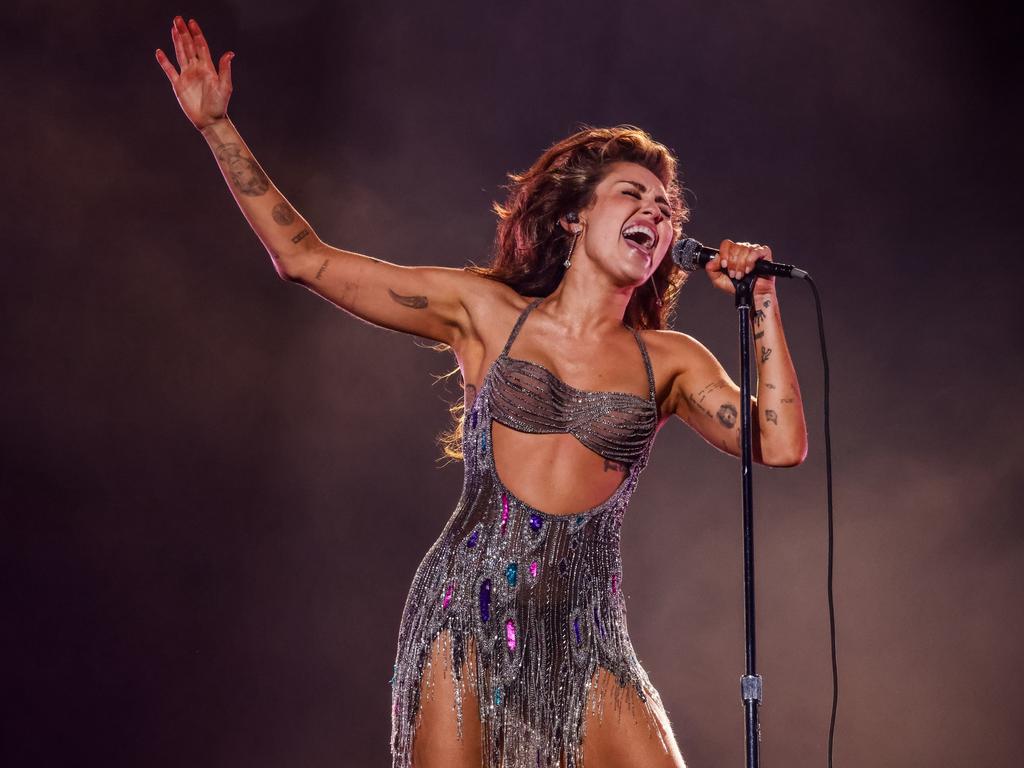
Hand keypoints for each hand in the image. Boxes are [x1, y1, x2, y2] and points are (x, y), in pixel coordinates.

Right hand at [155, 16, 233, 130]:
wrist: (210, 120)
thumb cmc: (219, 105)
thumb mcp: (225, 86)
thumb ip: (225, 69)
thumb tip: (229, 53)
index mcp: (208, 68)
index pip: (201, 46)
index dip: (196, 34)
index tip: (192, 22)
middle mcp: (196, 69)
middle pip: (189, 46)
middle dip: (184, 33)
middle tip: (178, 19)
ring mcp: (186, 76)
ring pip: (180, 54)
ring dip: (176, 41)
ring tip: (172, 28)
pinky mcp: (178, 85)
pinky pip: (169, 70)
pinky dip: (164, 61)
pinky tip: (159, 52)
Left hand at [704, 239, 775, 297]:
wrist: (752, 294)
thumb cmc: (738, 287)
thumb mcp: (719, 281)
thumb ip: (712, 270)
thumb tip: (711, 261)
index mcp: (732, 253)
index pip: (726, 244)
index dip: (724, 254)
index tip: (724, 265)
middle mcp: (743, 249)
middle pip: (735, 247)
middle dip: (733, 263)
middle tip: (734, 274)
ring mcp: (753, 250)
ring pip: (744, 250)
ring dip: (741, 265)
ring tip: (741, 275)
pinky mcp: (764, 253)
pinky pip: (755, 252)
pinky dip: (750, 262)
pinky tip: (749, 270)